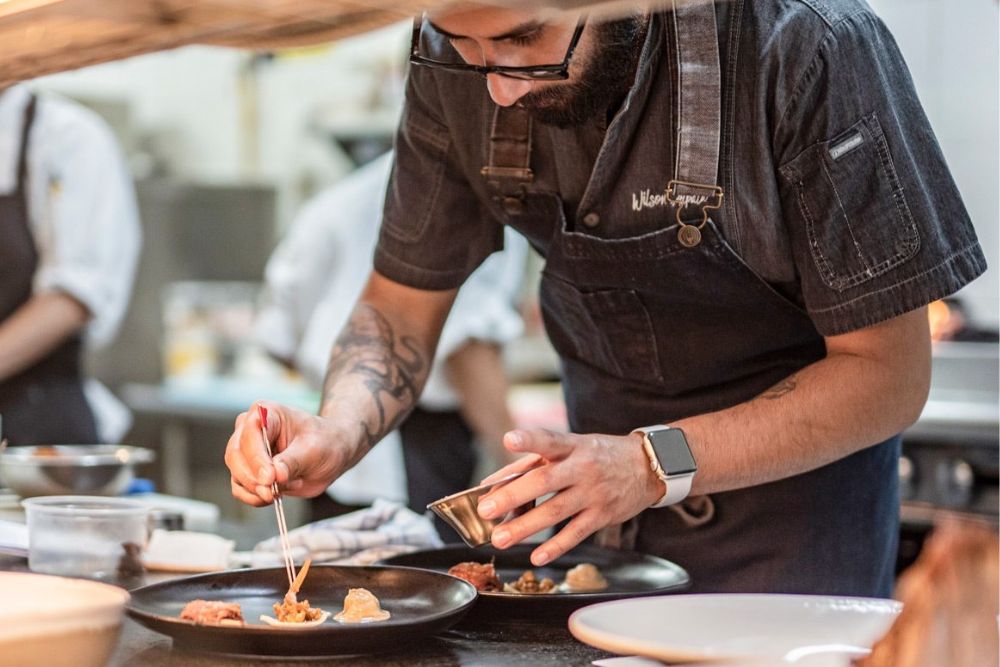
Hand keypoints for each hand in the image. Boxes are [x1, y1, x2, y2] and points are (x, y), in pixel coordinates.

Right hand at [224, 401, 356, 506]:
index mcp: (266, 413)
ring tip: (288, 486)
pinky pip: (240, 489)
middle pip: (235, 455)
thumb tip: (275, 475)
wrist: (332, 453)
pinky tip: (276, 496)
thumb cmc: (325, 441)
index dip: (257, 458)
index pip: (250, 434)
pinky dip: (255, 498)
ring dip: (257, 489)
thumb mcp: (314, 449)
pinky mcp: (249, 473)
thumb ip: (293, 461)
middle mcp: (250, 430)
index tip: (270, 477)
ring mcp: (247, 452)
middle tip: (272, 491)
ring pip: (236, 474)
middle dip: (253, 477)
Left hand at [476, 428, 663, 565]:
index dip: (528, 439)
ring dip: (525, 527)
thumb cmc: (597, 455)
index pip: (548, 440)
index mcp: (572, 446)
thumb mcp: (570, 448)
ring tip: (500, 539)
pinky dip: (556, 547)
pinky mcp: (603, 515)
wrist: (646, 466)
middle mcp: (582, 467)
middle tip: (486, 509)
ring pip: (555, 511)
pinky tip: (536, 557)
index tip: (509, 440)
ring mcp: (594, 493)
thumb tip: (491, 483)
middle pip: (545, 481)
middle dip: (513, 496)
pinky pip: (576, 533)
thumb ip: (530, 463)